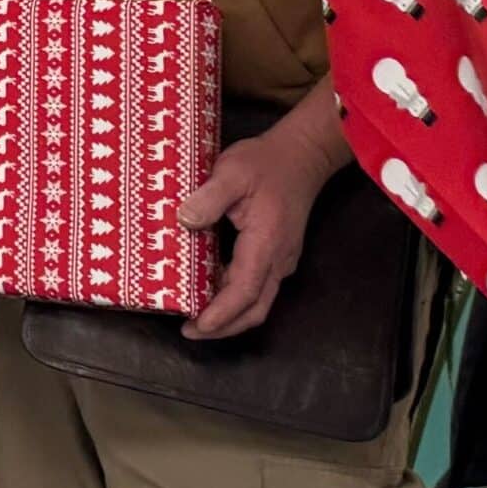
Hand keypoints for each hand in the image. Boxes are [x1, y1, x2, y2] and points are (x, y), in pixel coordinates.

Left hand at [178, 97, 349, 339]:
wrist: (301, 155)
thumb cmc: (266, 162)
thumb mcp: (232, 171)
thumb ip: (209, 197)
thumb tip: (184, 220)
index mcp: (266, 243)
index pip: (245, 291)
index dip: (221, 313)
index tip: (198, 326)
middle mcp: (278, 259)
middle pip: (255, 308)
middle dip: (224, 326)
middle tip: (190, 331)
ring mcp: (280, 259)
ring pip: (258, 301)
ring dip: (230, 315)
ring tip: (196, 318)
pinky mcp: (277, 254)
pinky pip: (257, 285)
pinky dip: (235, 298)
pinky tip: (210, 291)